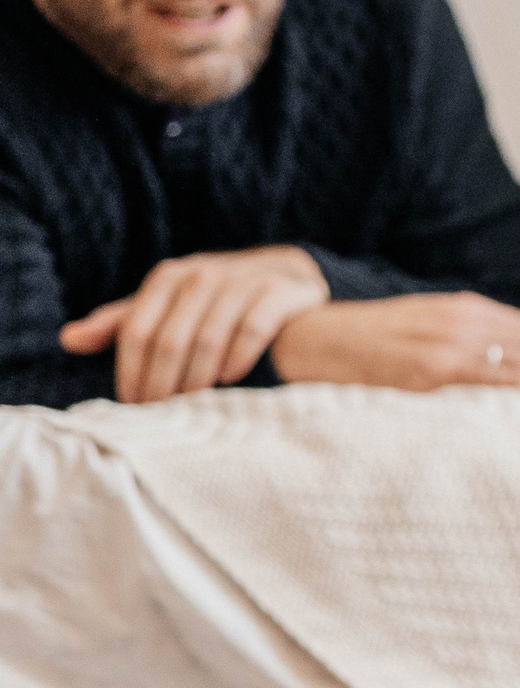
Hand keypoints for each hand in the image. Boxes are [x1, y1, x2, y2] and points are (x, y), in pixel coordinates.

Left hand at [60, 245, 329, 402]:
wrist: (282, 272)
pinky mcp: (276, 292)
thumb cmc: (213, 298)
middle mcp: (200, 275)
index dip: (130, 373)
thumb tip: (68, 340)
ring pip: (208, 337)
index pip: (136, 332)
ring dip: (196, 378)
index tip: (131, 406)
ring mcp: (240, 281)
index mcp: (167, 278)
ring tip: (192, 406)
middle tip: (160, 415)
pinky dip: (238, 357)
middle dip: (162, 383)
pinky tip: (230, 378)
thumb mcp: (166, 303)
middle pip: (170, 339)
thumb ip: (121, 322)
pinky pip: (252, 328)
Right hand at [269, 292, 519, 390]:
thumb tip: (507, 369)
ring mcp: (446, 345)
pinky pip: (483, 382)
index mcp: (465, 309)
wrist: (310, 337)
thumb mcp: (426, 330)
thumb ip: (465, 342)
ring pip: (517, 363)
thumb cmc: (371, 342)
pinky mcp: (427, 371)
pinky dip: (517, 393)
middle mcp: (463, 321)